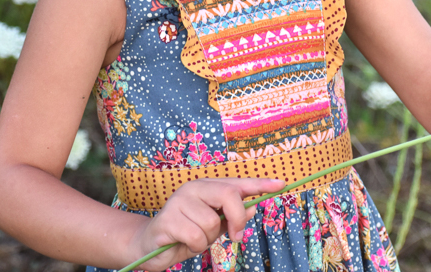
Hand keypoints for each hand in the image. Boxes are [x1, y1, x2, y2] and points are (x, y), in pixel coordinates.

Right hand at [128, 177, 285, 270]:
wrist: (149, 245)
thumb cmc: (185, 234)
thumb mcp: (212, 227)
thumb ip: (230, 218)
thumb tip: (251, 212)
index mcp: (206, 187)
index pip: (237, 183)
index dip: (260, 184)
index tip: (281, 184)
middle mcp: (193, 189)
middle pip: (228, 195)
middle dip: (236, 218)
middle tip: (235, 236)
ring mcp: (179, 202)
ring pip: (211, 222)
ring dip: (208, 238)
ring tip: (194, 238)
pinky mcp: (168, 219)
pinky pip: (197, 237)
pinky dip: (195, 246)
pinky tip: (183, 243)